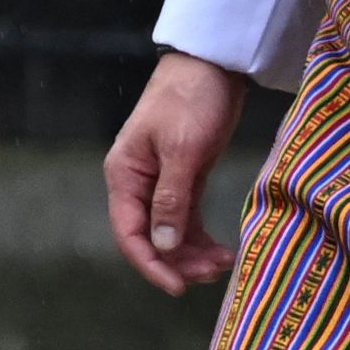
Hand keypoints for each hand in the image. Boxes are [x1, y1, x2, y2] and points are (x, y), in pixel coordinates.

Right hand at [104, 51, 250, 295]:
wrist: (214, 62)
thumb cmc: (192, 97)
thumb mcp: (183, 148)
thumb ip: (171, 198)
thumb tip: (161, 246)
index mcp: (125, 174)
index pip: (129, 233)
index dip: (150, 264)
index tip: (178, 287)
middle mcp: (138, 182)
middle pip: (151, 237)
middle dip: (178, 261)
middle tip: (212, 275)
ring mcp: (162, 181)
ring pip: (171, 232)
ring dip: (193, 254)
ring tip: (223, 265)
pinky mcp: (186, 176)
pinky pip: (188, 218)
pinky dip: (202, 237)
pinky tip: (222, 251)